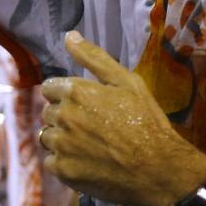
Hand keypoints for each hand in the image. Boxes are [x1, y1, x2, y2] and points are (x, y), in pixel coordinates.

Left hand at [38, 31, 205, 205]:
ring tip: (89, 145)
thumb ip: (94, 58)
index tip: (83, 105)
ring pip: (47, 137)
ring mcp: (61, 145)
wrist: (158, 168)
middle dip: (64, 117)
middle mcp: (63, 116)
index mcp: (76, 92)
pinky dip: (64, 163)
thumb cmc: (146, 121)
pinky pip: (51, 162)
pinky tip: (86, 162)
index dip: (65, 96)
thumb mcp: (127, 82)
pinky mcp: (62, 170)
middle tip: (91, 127)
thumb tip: (69, 36)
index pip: (49, 88)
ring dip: (61, 140)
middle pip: (48, 113)